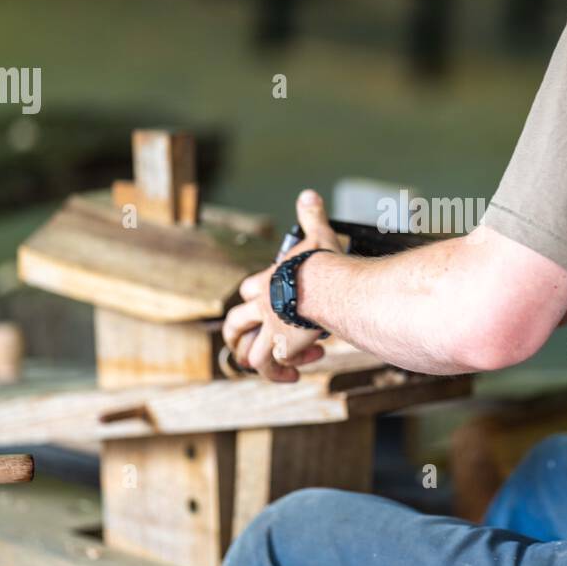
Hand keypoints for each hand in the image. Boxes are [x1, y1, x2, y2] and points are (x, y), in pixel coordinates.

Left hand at [222, 190, 341, 382]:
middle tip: (248, 346)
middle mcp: (263, 308)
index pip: (247, 291)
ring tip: (281, 368)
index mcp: (267, 282)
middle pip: (233, 325)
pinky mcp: (283, 348)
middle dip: (236, 338)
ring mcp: (270, 330)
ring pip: (249, 354)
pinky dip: (284, 370)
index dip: (253, 299)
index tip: (269, 305)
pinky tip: (302, 367)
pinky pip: (274, 365)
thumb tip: (309, 195)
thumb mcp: (316, 235)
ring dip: (260, 363)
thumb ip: (310, 216)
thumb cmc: (325, 264)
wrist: (333, 287)